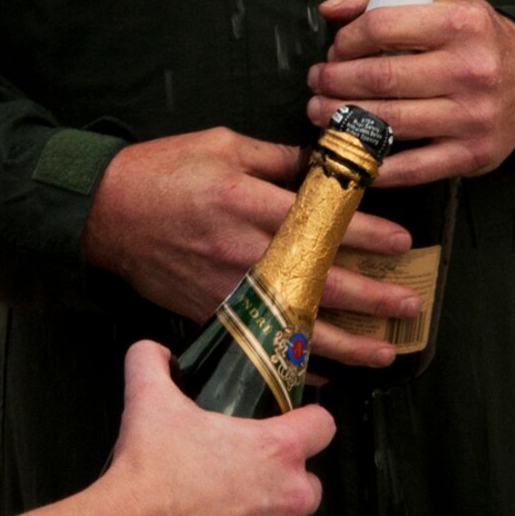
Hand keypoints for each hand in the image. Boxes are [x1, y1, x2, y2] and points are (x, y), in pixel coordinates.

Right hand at [82, 128, 418, 367]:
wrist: (105, 211)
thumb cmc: (163, 169)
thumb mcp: (221, 144)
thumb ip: (274, 157)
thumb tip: (320, 165)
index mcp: (245, 199)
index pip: (319, 221)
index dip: (365, 232)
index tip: (402, 241)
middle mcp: (240, 248)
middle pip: (318, 279)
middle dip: (370, 295)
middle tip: (409, 303)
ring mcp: (226, 287)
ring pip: (296, 323)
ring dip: (345, 342)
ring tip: (384, 351)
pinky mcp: (211, 312)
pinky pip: (261, 343)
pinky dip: (295, 362)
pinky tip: (327, 372)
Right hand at [106, 341, 332, 515]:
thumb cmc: (154, 466)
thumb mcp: (149, 395)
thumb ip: (152, 359)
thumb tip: (155, 350)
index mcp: (276, 449)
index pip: (324, 424)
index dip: (308, 415)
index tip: (287, 415)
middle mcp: (288, 493)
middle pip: (312, 474)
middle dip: (288, 467)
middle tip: (251, 456)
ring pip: (295, 512)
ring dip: (276, 502)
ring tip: (240, 489)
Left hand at [307, 0, 514, 186]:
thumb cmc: (473, 34)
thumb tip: (330, 10)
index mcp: (460, 23)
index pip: (382, 27)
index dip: (346, 39)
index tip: (335, 48)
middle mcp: (470, 70)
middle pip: (380, 78)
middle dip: (335, 81)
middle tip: (316, 81)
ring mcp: (472, 117)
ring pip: (390, 122)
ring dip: (342, 120)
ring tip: (319, 111)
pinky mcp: (471, 156)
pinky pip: (412, 168)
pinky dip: (374, 166)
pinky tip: (348, 153)